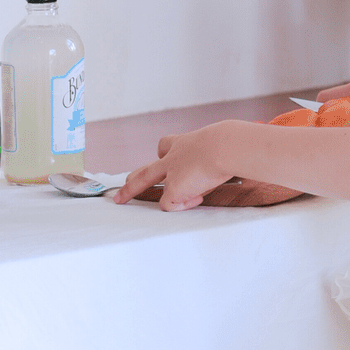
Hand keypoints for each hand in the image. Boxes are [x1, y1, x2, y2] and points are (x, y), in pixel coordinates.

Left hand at [110, 126, 231, 210]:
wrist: (225, 148)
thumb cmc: (229, 146)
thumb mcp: (219, 147)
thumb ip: (212, 160)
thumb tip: (217, 172)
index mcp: (185, 144)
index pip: (167, 147)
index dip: (164, 154)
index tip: (163, 157)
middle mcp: (173, 157)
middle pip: (148, 167)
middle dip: (135, 177)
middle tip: (126, 182)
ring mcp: (170, 173)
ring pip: (142, 180)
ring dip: (131, 190)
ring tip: (120, 198)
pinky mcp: (173, 189)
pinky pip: (171, 204)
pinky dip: (182, 205)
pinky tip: (195, 199)